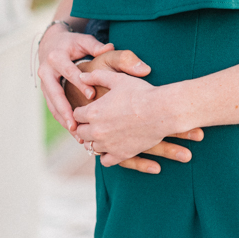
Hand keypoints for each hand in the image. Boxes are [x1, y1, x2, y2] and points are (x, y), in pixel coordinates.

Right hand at [37, 24, 113, 131]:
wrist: (51, 44)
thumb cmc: (72, 43)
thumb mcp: (83, 40)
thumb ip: (96, 46)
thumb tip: (109, 48)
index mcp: (56, 57)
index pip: (68, 72)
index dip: (80, 83)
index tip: (92, 95)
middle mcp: (46, 71)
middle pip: (55, 93)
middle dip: (65, 110)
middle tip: (76, 125)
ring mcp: (44, 84)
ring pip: (52, 105)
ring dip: (64, 120)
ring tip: (77, 136)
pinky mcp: (46, 92)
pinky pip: (53, 108)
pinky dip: (63, 120)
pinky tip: (75, 132)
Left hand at [68, 52, 204, 172]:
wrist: (162, 111)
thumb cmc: (141, 93)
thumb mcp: (118, 79)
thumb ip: (97, 76)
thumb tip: (81, 77)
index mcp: (92, 112)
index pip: (76, 115)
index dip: (84, 111)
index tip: (92, 109)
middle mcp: (96, 130)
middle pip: (81, 132)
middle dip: (87, 126)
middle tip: (98, 122)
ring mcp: (107, 144)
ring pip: (91, 147)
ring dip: (96, 140)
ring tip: (106, 134)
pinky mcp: (120, 154)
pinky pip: (105, 161)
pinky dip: (106, 155)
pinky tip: (113, 147)